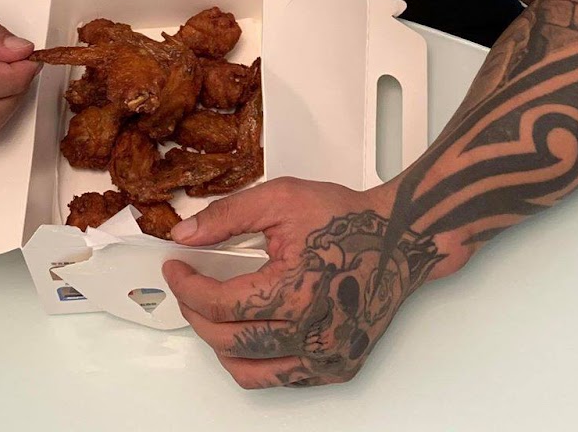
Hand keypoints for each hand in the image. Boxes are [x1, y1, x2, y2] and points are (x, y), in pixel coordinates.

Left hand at [162, 177, 445, 388]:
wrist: (401, 240)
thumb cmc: (350, 220)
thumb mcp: (282, 199)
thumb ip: (227, 216)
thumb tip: (185, 235)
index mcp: (296, 291)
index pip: (219, 304)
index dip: (187, 287)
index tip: (177, 269)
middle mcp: (313, 333)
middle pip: (228, 340)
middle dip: (195, 313)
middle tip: (187, 288)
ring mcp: (326, 357)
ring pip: (248, 370)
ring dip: (219, 343)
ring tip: (211, 314)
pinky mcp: (336, 368)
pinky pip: (278, 378)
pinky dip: (253, 361)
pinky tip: (247, 333)